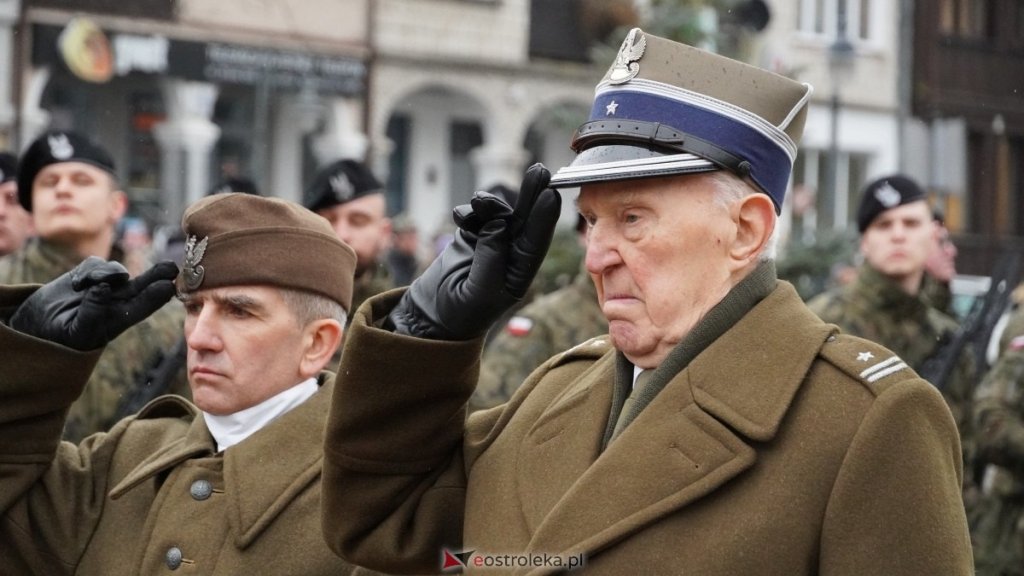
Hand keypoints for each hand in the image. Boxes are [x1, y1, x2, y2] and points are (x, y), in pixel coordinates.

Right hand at [10, 257, 178, 350]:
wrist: (36, 326)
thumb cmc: (60, 337)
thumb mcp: (76, 331)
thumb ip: (91, 313)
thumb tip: (104, 288)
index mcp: (120, 319)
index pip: (145, 305)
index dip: (158, 295)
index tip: (168, 286)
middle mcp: (118, 301)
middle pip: (144, 284)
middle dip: (157, 274)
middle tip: (171, 267)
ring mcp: (105, 286)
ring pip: (116, 270)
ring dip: (104, 274)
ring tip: (82, 288)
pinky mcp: (89, 274)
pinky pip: (96, 263)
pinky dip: (87, 271)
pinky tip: (76, 285)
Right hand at [387, 163, 560, 339]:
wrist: (430, 317)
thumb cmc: (459, 314)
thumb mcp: (478, 291)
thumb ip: (491, 258)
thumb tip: (500, 223)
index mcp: (520, 273)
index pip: (536, 241)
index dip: (543, 217)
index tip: (550, 193)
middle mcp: (510, 257)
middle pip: (525, 221)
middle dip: (531, 195)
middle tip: (540, 170)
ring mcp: (491, 245)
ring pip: (499, 215)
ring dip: (490, 205)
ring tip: (478, 202)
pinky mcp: (472, 238)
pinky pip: (476, 217)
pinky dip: (469, 212)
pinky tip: (460, 216)